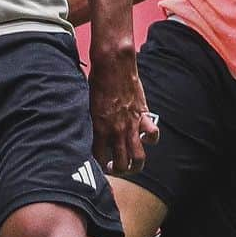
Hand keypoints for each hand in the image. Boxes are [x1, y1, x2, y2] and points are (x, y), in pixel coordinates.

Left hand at [88, 48, 158, 175]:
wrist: (113, 64)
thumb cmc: (96, 82)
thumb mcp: (86, 105)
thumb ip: (89, 123)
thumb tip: (83, 135)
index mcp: (99, 130)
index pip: (98, 160)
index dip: (97, 167)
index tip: (96, 167)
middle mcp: (116, 132)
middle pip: (120, 166)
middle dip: (117, 172)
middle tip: (113, 167)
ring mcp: (131, 125)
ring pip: (138, 158)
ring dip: (135, 165)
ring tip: (130, 163)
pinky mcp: (143, 116)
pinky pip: (152, 135)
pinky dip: (151, 139)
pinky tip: (144, 137)